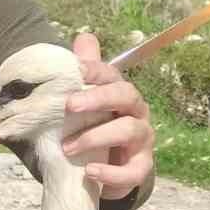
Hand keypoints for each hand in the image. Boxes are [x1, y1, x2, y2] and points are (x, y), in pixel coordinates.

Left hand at [63, 31, 154, 197]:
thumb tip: (84, 37)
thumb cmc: (97, 130)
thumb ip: (85, 74)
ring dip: (96, 137)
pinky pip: (132, 171)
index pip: (113, 75)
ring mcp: (141, 141)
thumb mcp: (87, 104)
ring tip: (68, 148)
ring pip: (129, 131)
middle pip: (126, 96)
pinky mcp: (140, 168)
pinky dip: (111, 172)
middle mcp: (136, 113)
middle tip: (69, 105)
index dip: (96, 70)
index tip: (76, 70)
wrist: (108, 171)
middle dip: (99, 98)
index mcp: (122, 95)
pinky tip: (90, 171)